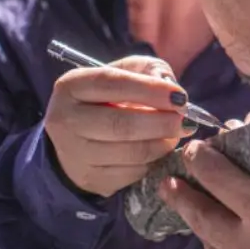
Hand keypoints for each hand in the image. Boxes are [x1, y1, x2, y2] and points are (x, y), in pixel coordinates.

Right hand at [44, 56, 192, 196]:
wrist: (80, 135)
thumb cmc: (109, 97)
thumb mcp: (125, 72)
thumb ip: (149, 71)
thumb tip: (174, 93)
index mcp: (71, 85)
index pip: (111, 84)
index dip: (149, 90)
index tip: (180, 97)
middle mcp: (64, 120)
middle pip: (120, 124)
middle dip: (161, 122)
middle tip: (185, 121)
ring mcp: (74, 153)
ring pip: (129, 153)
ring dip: (162, 144)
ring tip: (176, 133)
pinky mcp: (89, 178)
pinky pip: (131, 173)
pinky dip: (152, 161)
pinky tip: (157, 149)